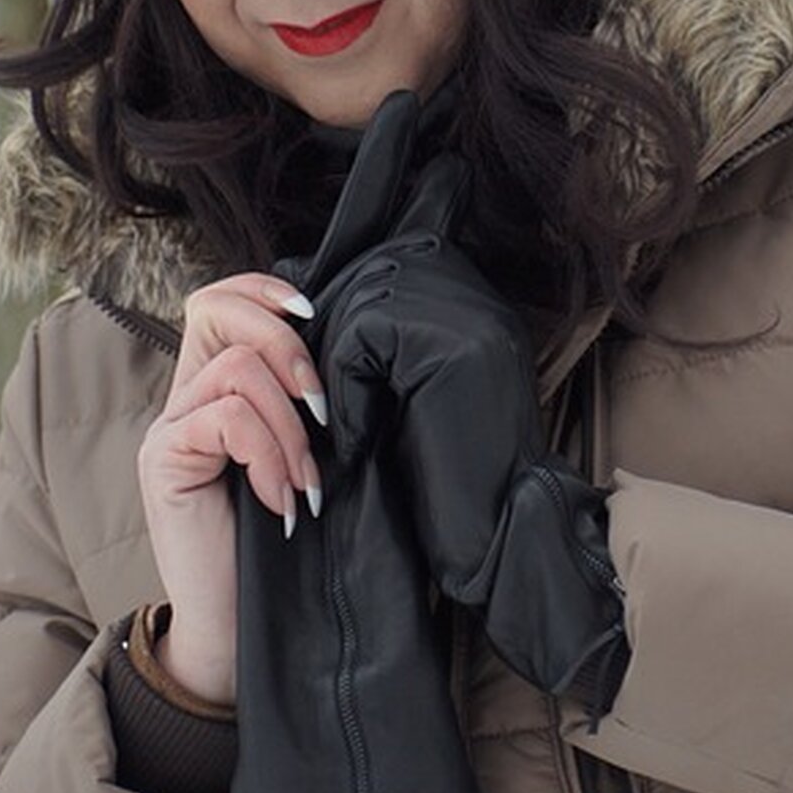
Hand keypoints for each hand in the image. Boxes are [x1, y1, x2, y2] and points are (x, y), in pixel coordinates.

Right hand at [137, 272, 325, 704]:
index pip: (217, 299)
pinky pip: (228, 419)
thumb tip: (348, 356)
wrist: (236, 630)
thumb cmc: (277, 548)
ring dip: (289, 427)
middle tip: (323, 413)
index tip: (314, 312)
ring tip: (303, 484)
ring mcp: (167, 428)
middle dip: (289, 349)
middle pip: (218, 312)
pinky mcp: (164, 460)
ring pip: (238, 370)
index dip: (262, 288)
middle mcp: (182, 399)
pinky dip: (268, 457)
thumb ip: (299, 407)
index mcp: (214, 389)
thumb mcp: (297, 461)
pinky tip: (280, 503)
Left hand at [321, 163, 627, 711]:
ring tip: (346, 423)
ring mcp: (474, 315)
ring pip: (360, 302)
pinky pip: (362, 336)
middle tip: (330, 404)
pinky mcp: (454, 345)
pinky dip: (344, 386)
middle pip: (370, 272)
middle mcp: (481, 296)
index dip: (349, 311)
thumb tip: (299, 275)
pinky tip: (356, 432)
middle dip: (334, 334)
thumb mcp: (406, 388)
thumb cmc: (442, 473)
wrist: (492, 534)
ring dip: (336, 367)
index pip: (390, 259)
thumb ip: (377, 333)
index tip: (336, 371)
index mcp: (474, 302)